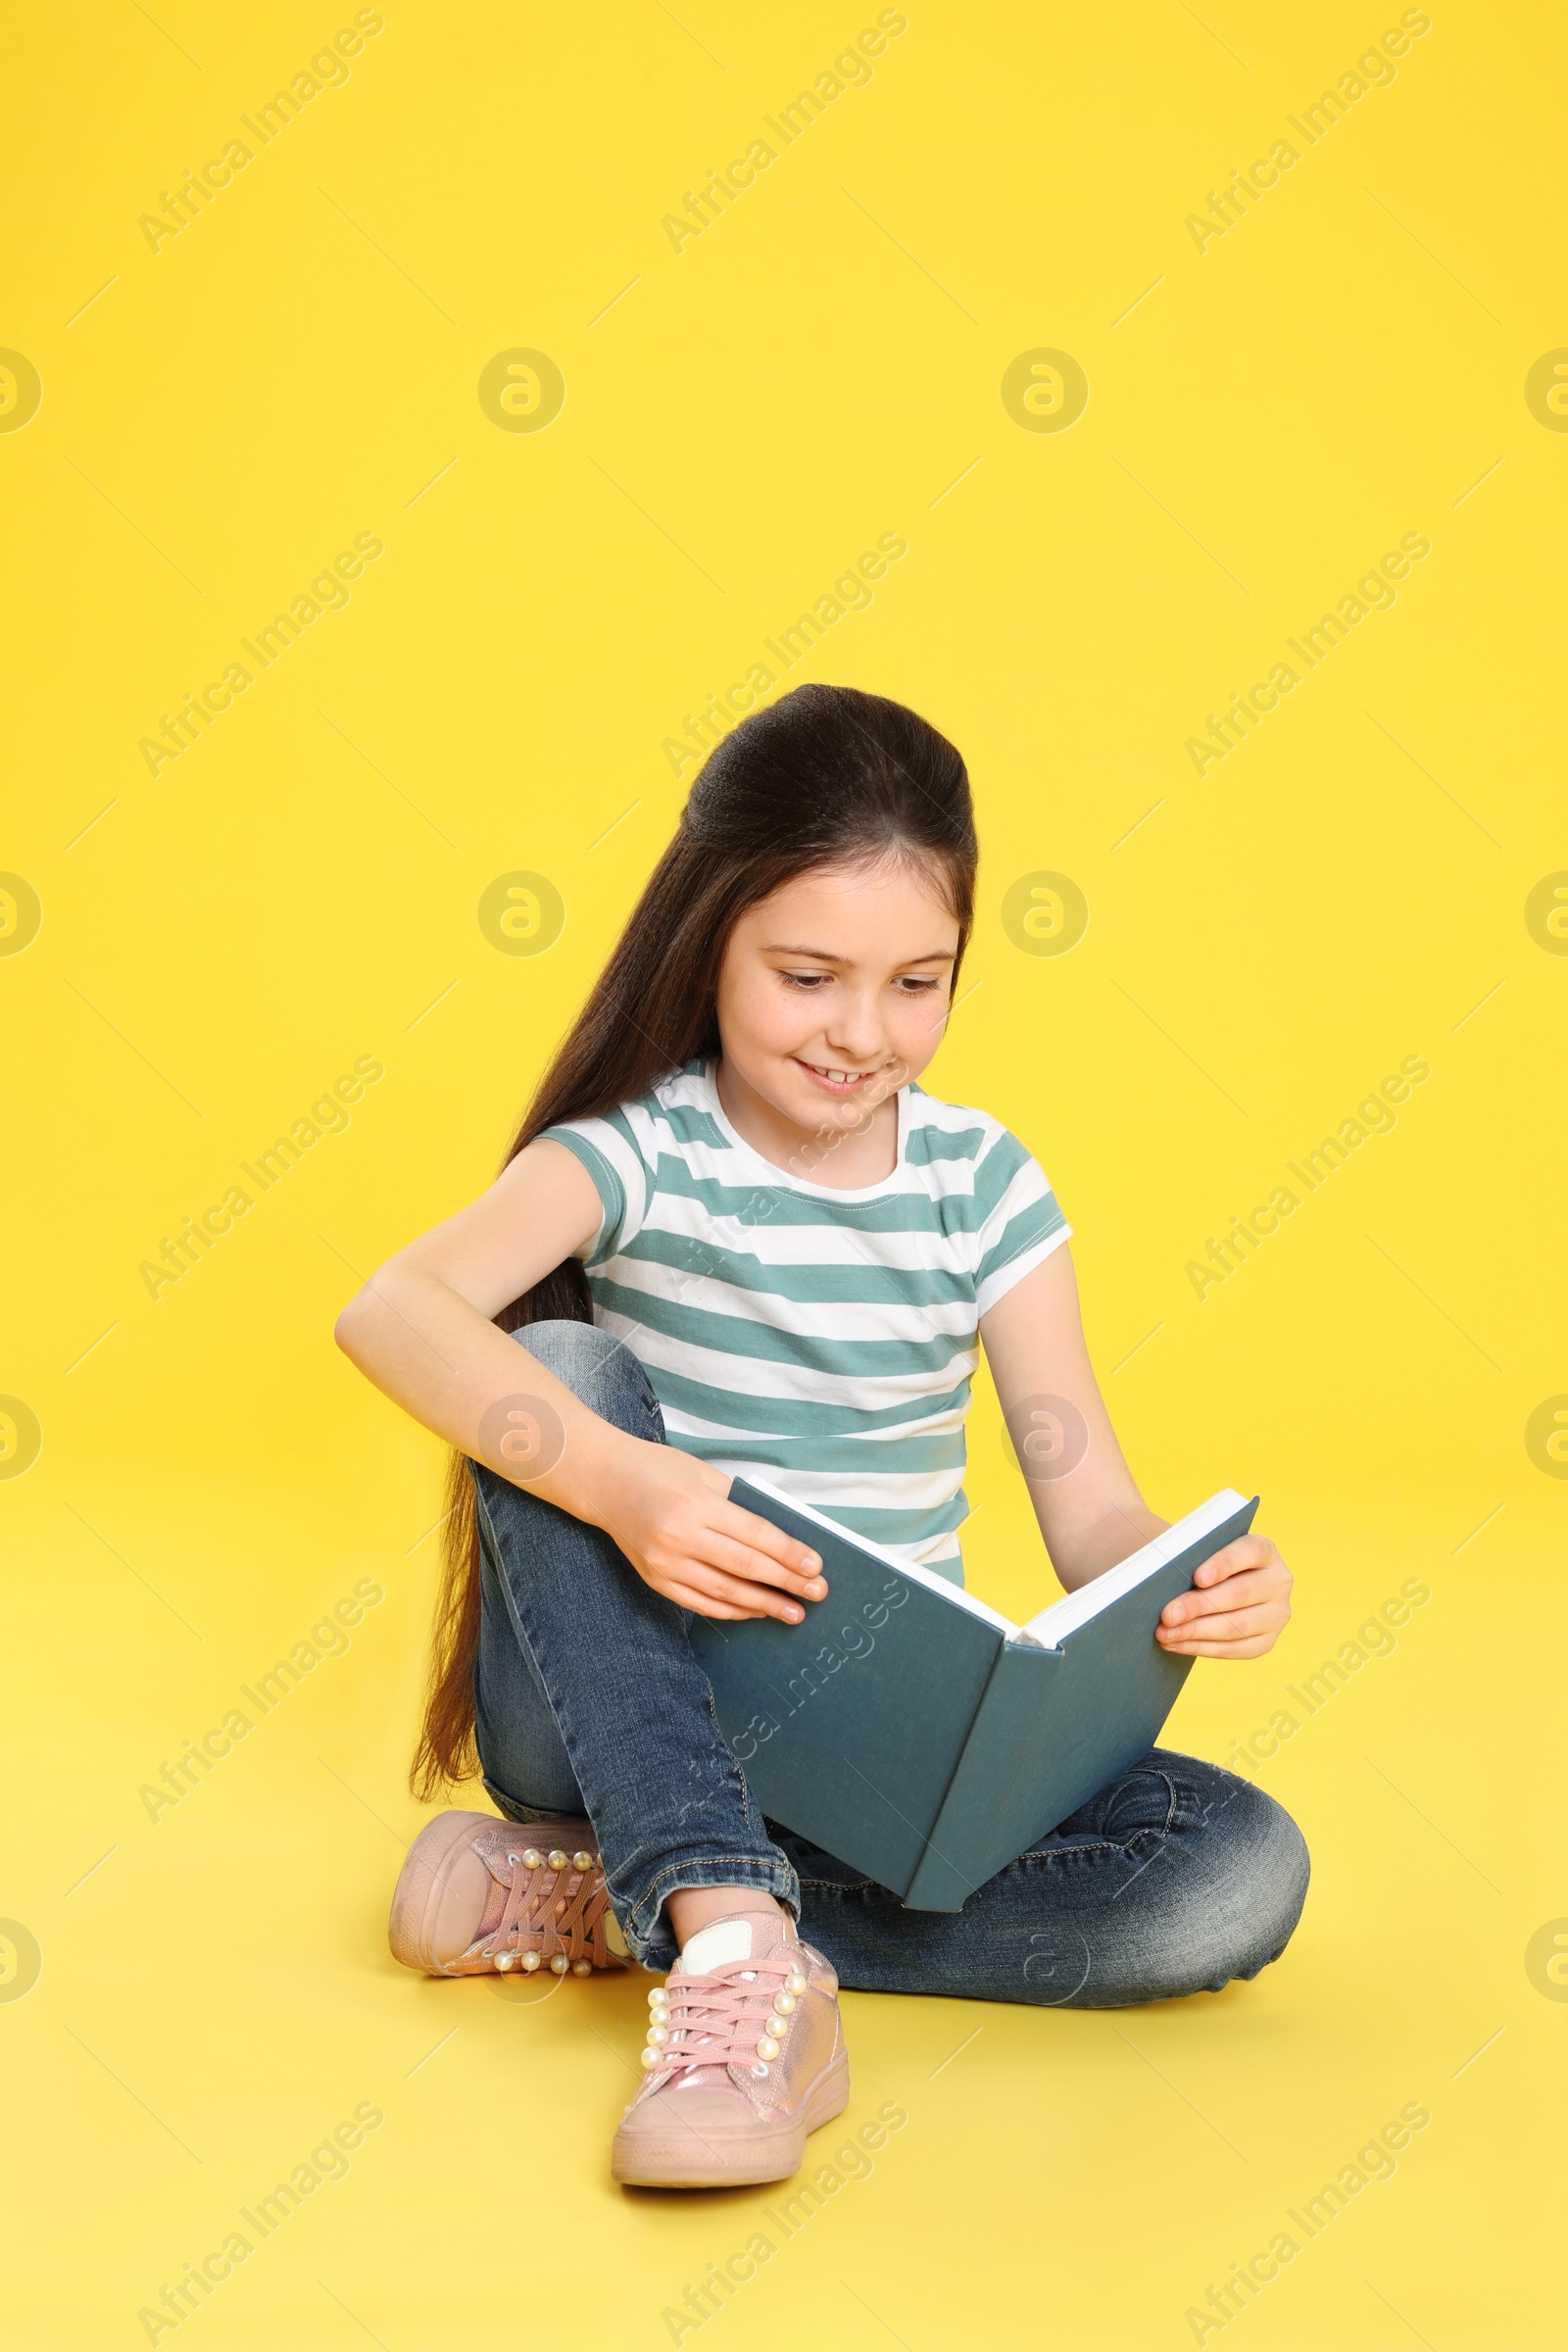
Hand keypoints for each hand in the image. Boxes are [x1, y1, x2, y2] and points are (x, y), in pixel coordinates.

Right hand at [598, 1441, 828, 1623]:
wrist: (604, 1481)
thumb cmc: (658, 1469)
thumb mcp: (703, 1473)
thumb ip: (738, 1504)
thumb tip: (782, 1537)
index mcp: (696, 1504)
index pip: (755, 1534)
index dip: (789, 1553)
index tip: (815, 1567)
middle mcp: (679, 1536)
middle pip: (745, 1566)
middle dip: (785, 1583)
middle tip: (816, 1594)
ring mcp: (664, 1563)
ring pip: (724, 1592)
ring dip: (763, 1604)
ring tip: (793, 1612)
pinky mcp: (655, 1580)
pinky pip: (700, 1603)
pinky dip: (732, 1610)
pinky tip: (755, 1611)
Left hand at [1155, 1532, 1291, 1658]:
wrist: (1215, 1583)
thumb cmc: (1201, 1561)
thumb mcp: (1202, 1551)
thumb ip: (1190, 1557)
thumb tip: (1161, 1574)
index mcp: (1265, 1550)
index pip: (1250, 1551)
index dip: (1224, 1564)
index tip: (1198, 1577)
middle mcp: (1278, 1581)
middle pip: (1239, 1594)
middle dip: (1198, 1606)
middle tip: (1167, 1615)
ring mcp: (1277, 1613)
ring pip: (1237, 1626)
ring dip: (1196, 1632)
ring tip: (1165, 1634)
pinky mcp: (1267, 1640)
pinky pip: (1235, 1649)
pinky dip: (1202, 1648)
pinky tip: (1176, 1644)